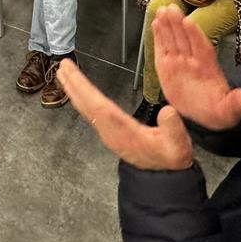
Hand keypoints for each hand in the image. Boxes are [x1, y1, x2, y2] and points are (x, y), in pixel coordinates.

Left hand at [58, 58, 193, 170]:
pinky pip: (91, 111)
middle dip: (73, 84)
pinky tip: (79, 92)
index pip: (98, 106)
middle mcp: (110, 131)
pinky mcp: (110, 132)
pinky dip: (82, 98)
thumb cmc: (170, 158)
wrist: (165, 176)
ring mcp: (108, 132)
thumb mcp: (178, 145)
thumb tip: (167, 111)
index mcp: (122, 130)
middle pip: (87, 105)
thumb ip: (173, 128)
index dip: (84, 88)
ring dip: (75, 90)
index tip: (72, 73)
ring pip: (86, 108)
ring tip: (65, 74)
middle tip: (62, 66)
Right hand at [152, 6, 240, 130]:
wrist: (205, 116)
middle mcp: (193, 61)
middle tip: (171, 8)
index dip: (195, 35)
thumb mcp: (230, 110)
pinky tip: (155, 24)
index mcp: (208, 68)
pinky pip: (162, 49)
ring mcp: (179, 62)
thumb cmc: (217, 110)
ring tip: (161, 11)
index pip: (202, 47)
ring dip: (167, 25)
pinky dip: (158, 37)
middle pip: (185, 38)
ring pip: (173, 40)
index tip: (189, 22)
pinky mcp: (167, 67)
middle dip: (178, 23)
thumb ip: (237, 103)